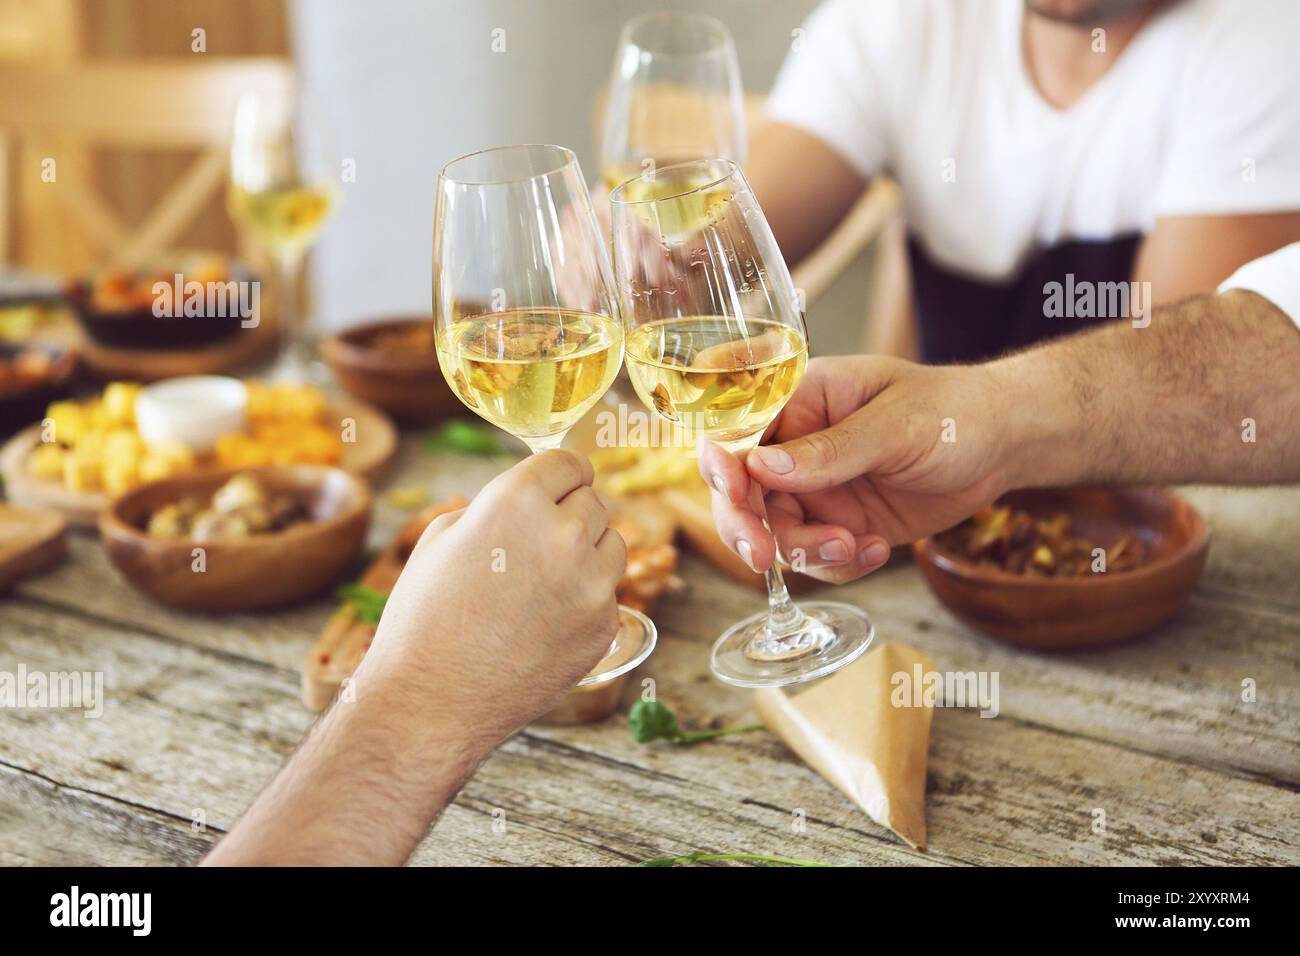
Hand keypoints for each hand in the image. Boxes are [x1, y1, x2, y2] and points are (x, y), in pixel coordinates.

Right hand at [360, 449, 626, 747]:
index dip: (560, 474)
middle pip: (593, 502)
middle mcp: (564, 535)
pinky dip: (586, 601)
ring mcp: (592, 584)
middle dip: (569, 515)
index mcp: (518, 501)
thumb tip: (531, 498)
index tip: (558, 485)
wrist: (432, 701)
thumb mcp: (442, 538)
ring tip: (542, 584)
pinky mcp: (604, 627)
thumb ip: (495, 505)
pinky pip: (608, 595)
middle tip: (536, 545)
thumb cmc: (424, 618)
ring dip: (587, 554)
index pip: (569, 462)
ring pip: (613, 545)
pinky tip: (545, 622)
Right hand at [699, 355, 1012, 582]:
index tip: (735, 494)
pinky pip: (820, 557)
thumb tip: (761, 467)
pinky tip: (877, 550)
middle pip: (745, 493)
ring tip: (855, 546)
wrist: (1004, 444)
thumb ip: (830, 450)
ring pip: (780, 533)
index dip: (725, 466)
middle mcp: (798, 448)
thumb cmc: (952, 411)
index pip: (741, 434)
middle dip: (749, 526)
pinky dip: (841, 564)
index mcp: (801, 402)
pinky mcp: (843, 524)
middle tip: (763, 555)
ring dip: (807, 551)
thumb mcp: (894, 426)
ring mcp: (819, 490)